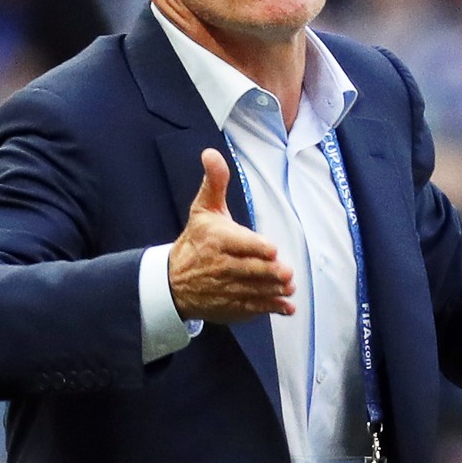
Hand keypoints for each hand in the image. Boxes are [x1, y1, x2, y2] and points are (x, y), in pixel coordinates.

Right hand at [168, 149, 296, 323]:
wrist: (172, 283)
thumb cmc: (196, 241)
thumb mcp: (203, 210)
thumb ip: (214, 183)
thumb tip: (211, 153)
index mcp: (216, 240)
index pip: (238, 244)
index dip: (256, 248)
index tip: (272, 250)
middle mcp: (219, 266)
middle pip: (248, 271)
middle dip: (269, 273)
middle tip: (288, 274)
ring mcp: (225, 289)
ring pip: (253, 291)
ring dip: (273, 292)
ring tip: (289, 288)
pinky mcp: (230, 307)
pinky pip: (252, 309)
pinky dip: (270, 309)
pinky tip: (287, 308)